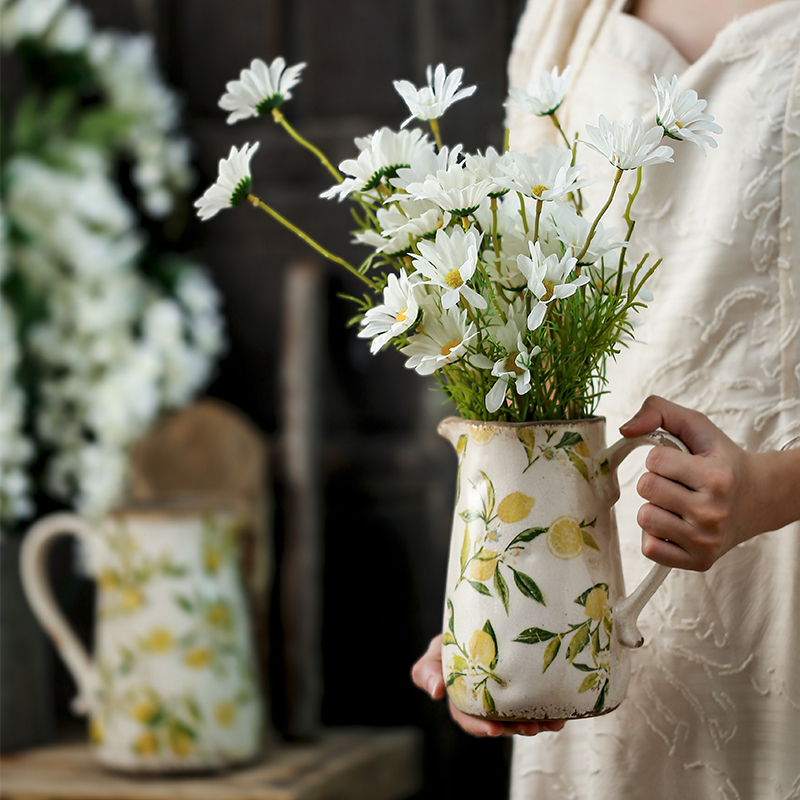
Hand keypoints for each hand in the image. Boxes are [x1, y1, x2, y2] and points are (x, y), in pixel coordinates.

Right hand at [411, 634, 565, 736]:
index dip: (479, 727)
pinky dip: (550, 712)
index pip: (467, 718)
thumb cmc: (454, 640)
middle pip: (500, 723)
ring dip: (537, 723)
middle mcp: (486, 703)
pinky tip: (561, 714)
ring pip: (522, 717)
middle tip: (530, 728)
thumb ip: (427, 669)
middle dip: (515, 729)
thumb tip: (435, 691)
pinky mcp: (526, 691)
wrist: (484, 622)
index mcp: (462, 698)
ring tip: (550, 723)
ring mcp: (507, 698)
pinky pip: (539, 706)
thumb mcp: (437, 650)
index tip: (494, 730)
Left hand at [620, 395, 799, 570]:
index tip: (681, 463)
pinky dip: (655, 535)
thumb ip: (658, 411)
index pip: (653, 460)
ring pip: (645, 519)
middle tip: (679, 484)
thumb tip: (624, 429)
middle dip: (655, 481)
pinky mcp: (699, 561)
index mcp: (716, 477)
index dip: (660, 458)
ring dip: (654, 508)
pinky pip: (649, 549)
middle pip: (646, 488)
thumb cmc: (721, 460)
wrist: (759, 498)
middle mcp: (713, 512)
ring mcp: (706, 541)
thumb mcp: (696, 426)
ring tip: (678, 504)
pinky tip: (675, 525)